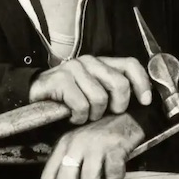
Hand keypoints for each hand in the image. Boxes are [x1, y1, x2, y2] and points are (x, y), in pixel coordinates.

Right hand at [28, 55, 151, 123]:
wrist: (33, 98)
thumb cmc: (69, 100)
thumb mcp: (95, 94)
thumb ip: (114, 92)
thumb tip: (142, 102)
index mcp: (102, 63)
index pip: (130, 65)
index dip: (142, 83)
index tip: (145, 102)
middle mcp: (89, 61)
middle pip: (119, 84)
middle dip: (116, 106)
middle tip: (103, 115)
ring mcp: (74, 68)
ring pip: (100, 98)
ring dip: (93, 115)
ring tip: (83, 115)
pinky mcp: (60, 80)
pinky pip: (81, 105)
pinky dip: (78, 117)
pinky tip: (71, 117)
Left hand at [41, 113, 145, 178]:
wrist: (127, 116)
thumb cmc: (101, 135)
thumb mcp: (77, 144)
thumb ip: (66, 164)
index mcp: (64, 143)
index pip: (48, 178)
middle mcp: (76, 144)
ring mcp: (95, 146)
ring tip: (103, 177)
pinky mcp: (115, 149)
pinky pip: (112, 177)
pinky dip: (115, 177)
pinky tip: (116, 167)